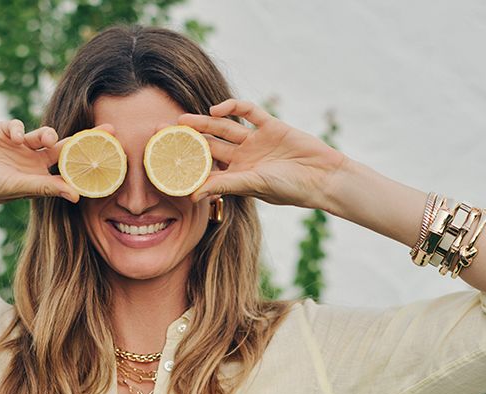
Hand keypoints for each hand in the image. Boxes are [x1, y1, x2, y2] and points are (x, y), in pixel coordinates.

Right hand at [0, 118, 112, 206]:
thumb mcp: (17, 187)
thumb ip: (46, 186)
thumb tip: (76, 195)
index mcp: (37, 178)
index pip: (68, 170)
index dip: (88, 164)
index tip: (111, 159)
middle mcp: (31, 162)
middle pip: (66, 148)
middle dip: (86, 139)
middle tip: (111, 129)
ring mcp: (18, 145)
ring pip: (45, 133)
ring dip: (49, 134)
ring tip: (46, 140)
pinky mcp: (2, 130)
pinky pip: (20, 124)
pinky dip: (19, 128)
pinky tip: (12, 137)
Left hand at [178, 98, 347, 209]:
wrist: (322, 176)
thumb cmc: (289, 188)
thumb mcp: (253, 185)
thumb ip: (224, 185)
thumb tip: (193, 194)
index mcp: (238, 177)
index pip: (207, 169)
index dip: (188, 165)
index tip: (166, 162)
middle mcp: (244, 159)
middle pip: (211, 146)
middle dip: (189, 140)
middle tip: (164, 134)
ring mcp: (256, 142)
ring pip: (225, 128)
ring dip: (204, 123)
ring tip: (182, 120)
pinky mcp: (271, 125)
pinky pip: (249, 112)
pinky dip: (233, 107)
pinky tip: (216, 109)